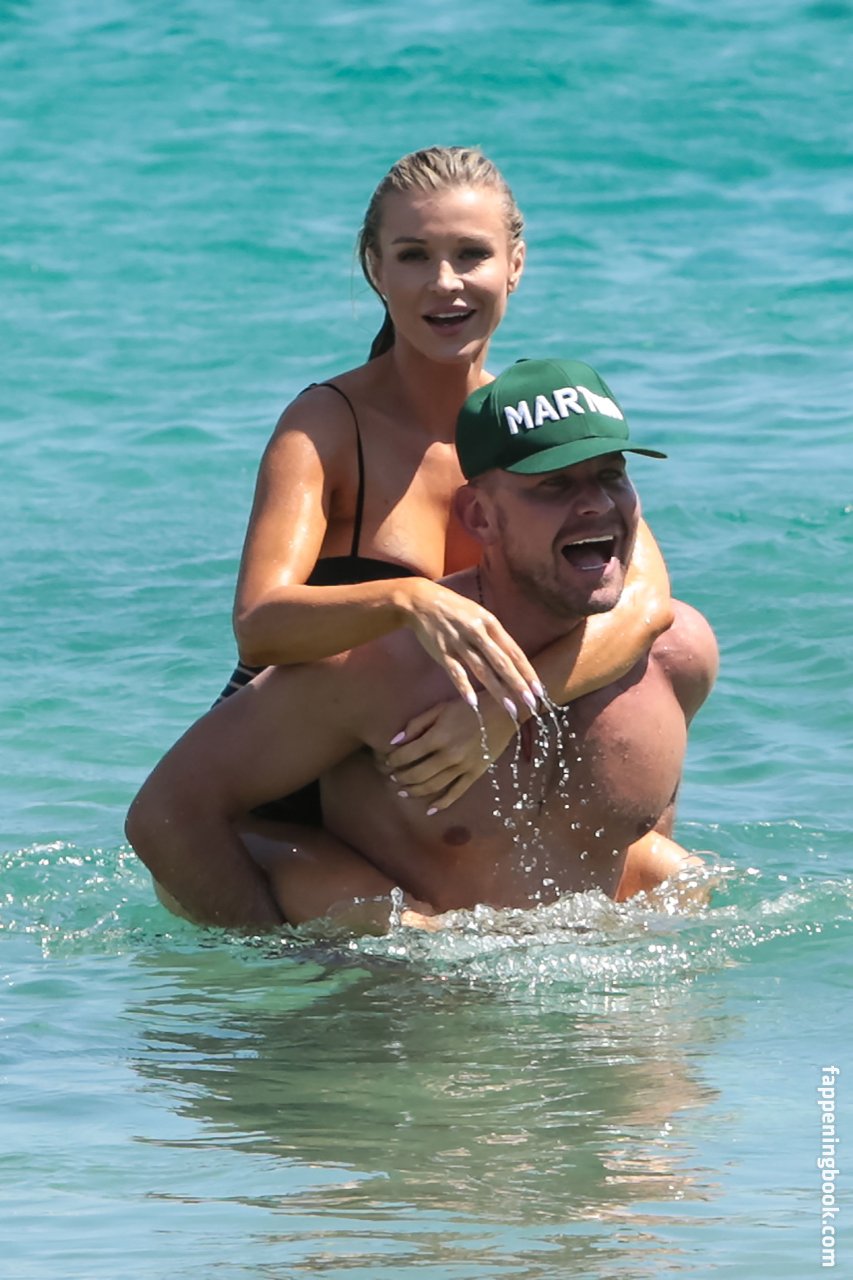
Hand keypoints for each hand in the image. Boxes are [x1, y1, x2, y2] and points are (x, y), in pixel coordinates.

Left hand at [377, 695, 521, 811]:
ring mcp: (463, 767)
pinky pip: (456, 793)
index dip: (393, 760)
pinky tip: (430, 810)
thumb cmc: (467, 707)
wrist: (502, 712)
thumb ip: (416, 724)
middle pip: (417, 774)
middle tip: (392, 777)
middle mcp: (449, 756)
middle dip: (401, 777)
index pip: (407, 754)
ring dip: (415, 791)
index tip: (387, 761)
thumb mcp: (440, 709)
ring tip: (403, 791)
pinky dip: (442, 803)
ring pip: (433, 786)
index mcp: (438, 737)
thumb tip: (394, 741)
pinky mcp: (475, 774)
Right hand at [403, 579, 541, 718]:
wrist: (421, 601)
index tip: (539, 689)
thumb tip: (513, 659)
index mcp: (490, 622)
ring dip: (498, 691)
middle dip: (518, 684)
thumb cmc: (455, 609)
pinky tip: (473, 702)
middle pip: (501, 662)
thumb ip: (494, 636)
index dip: (527, 671)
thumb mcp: (479, 614)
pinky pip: (455, 672)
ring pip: (482, 670)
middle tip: (532, 703)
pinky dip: (464, 687)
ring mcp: (459, 642)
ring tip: (511, 708)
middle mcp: (477, 632)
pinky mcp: (442, 651)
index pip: (514, 651)